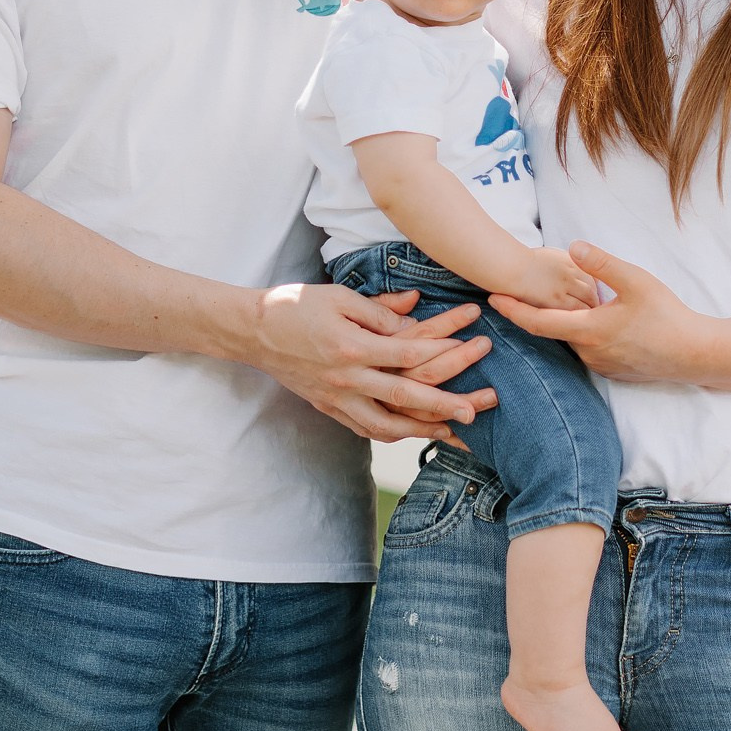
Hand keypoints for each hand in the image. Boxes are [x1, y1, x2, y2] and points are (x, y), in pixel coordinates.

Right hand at [239, 282, 498, 442]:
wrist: (254, 332)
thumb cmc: (297, 306)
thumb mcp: (339, 296)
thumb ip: (379, 308)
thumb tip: (416, 310)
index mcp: (351, 347)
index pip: (408, 355)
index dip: (445, 351)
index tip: (475, 347)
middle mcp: (346, 379)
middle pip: (405, 398)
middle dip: (443, 406)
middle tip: (476, 411)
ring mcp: (336, 399)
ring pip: (386, 425)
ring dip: (422, 431)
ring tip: (451, 432)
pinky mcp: (328, 408)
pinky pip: (365, 429)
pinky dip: (392, 434)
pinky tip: (412, 433)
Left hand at [490, 242, 718, 384]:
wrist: (694, 354)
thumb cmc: (668, 316)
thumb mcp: (637, 281)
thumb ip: (603, 264)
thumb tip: (573, 246)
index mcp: (588, 330)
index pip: (538, 321)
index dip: (512, 309)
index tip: (491, 298)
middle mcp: (588, 352)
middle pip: (551, 331)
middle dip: (535, 312)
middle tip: (517, 292)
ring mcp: (600, 365)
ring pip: (571, 340)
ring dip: (560, 324)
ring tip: (553, 302)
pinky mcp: (612, 371)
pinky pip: (587, 350)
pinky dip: (580, 334)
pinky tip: (588, 321)